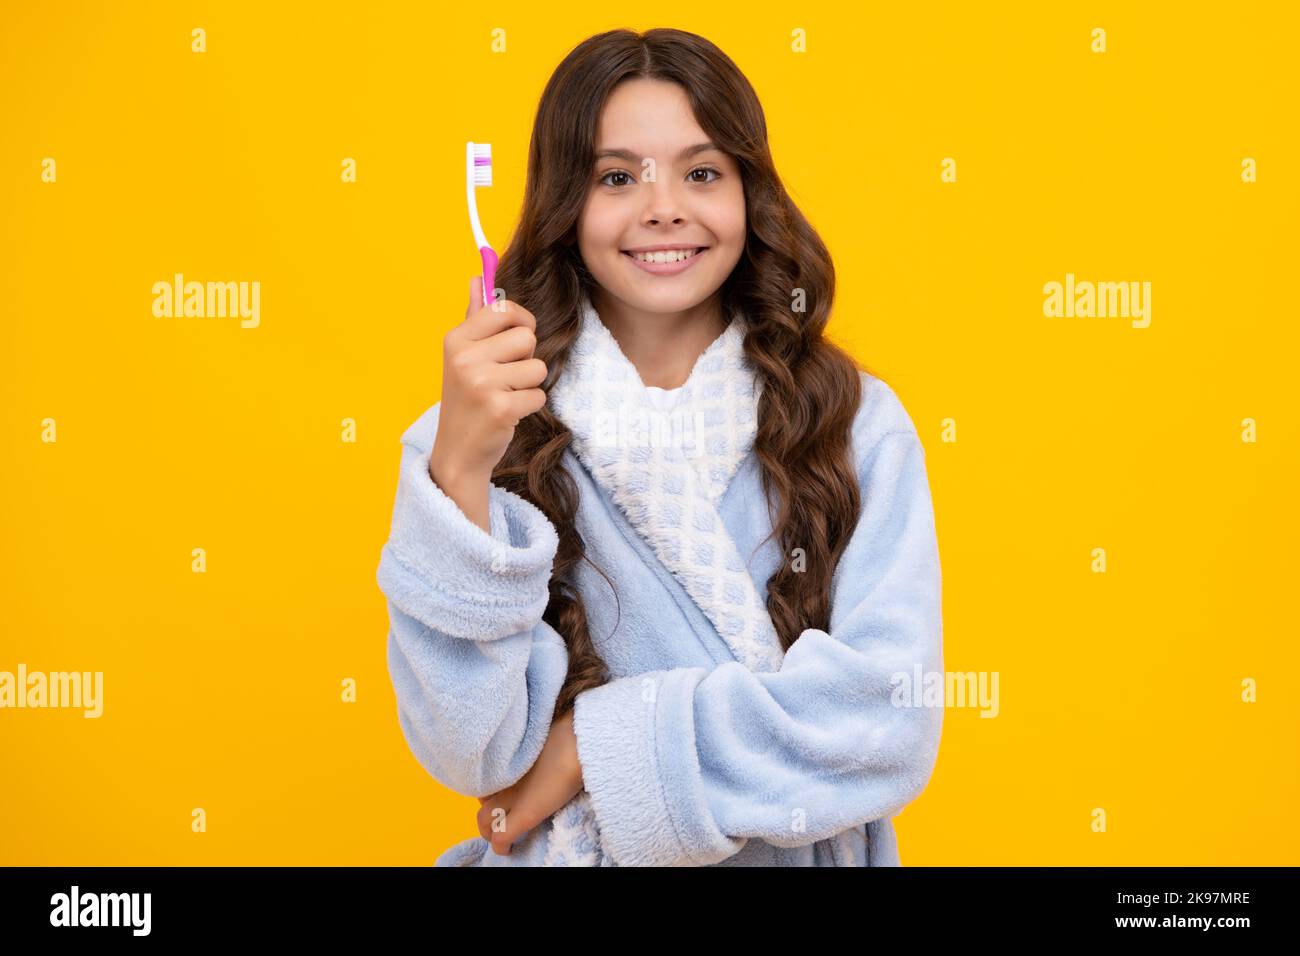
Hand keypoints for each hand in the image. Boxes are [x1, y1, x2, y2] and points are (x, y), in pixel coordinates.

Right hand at [428, 277, 547, 490]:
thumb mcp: (462, 355)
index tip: (514, 338)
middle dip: (525, 358)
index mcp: (456, 339)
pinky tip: (507, 414)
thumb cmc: (466, 398)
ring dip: (528, 385)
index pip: (505, 308)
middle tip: (505, 376)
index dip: (521, 322)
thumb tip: (478, 277)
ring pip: (537, 367)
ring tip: (505, 395)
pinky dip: (529, 406)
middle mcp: (465, 358)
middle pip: (527, 337)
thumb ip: (474, 316)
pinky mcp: (500, 409)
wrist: (457, 452)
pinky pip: (538, 395)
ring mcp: (481, 384)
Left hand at [475, 708, 584, 855]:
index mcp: (506, 759)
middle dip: (485, 814)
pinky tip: (507, 851)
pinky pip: (501, 837)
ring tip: (499, 837)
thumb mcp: (543, 738)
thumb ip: (531, 748)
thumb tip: (540, 749)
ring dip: (489, 831)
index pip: (485, 781)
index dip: (490, 793)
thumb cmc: (569, 734)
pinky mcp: (525, 814)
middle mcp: (503, 778)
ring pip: (484, 820)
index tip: (499, 798)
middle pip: (480, 799)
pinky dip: (501, 847)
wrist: (578, 743)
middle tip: (498, 820)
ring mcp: (512, 796)